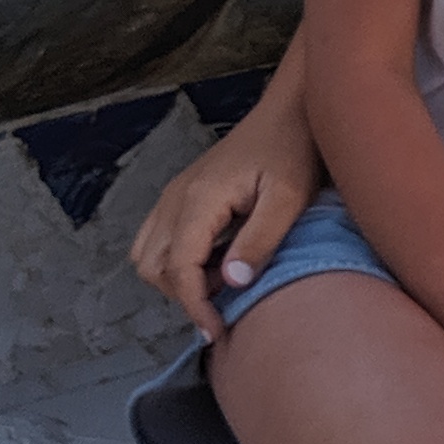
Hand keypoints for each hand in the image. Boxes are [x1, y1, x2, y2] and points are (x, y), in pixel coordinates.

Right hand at [130, 83, 321, 342]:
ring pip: (149, 254)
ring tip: (226, 279)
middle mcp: (175, 197)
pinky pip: (159, 238)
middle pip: (152, 267)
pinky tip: (220, 259)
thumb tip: (231, 284)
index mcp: (199, 200)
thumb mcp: (289, 199)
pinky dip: (178, 259)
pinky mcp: (182, 193)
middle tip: (228, 299)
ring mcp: (174, 193)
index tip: (218, 333)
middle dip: (184, 294)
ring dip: (178, 277)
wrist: (291, 110)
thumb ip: (260, 241)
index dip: (194, 307)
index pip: (178, 269)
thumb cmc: (294, 150)